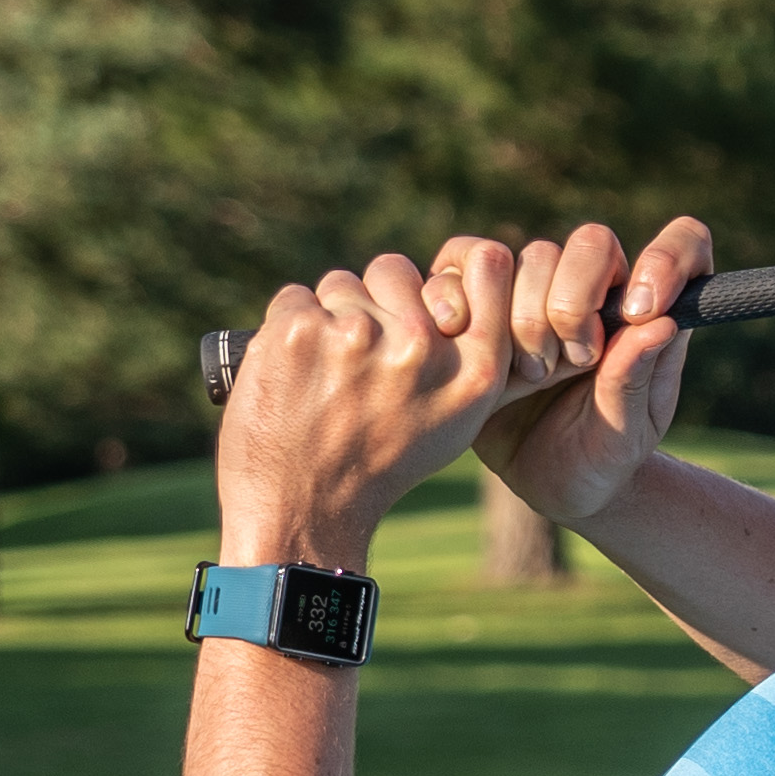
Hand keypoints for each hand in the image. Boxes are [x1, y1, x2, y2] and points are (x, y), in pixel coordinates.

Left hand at [215, 244, 514, 567]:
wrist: (304, 510)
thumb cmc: (377, 466)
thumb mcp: (454, 421)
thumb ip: (466, 357)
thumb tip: (448, 291)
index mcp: (474, 370)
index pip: (487, 265)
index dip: (453, 275)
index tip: (432, 303)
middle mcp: (423, 346)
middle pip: (395, 272)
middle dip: (374, 302)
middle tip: (361, 362)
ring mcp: (359, 334)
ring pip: (340, 285)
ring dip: (328, 317)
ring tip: (326, 375)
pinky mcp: (299, 331)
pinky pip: (294, 297)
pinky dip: (287, 329)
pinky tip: (296, 374)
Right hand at [467, 217, 709, 525]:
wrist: (543, 484)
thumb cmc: (602, 458)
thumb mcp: (626, 432)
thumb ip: (636, 379)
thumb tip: (659, 323)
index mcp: (649, 312)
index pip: (682, 244)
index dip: (666, 257)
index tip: (641, 310)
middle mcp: (597, 291)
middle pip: (591, 243)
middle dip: (577, 300)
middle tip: (578, 361)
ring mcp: (536, 293)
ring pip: (527, 256)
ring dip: (526, 318)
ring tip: (534, 376)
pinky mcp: (480, 302)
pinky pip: (461, 262)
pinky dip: (463, 299)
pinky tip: (476, 350)